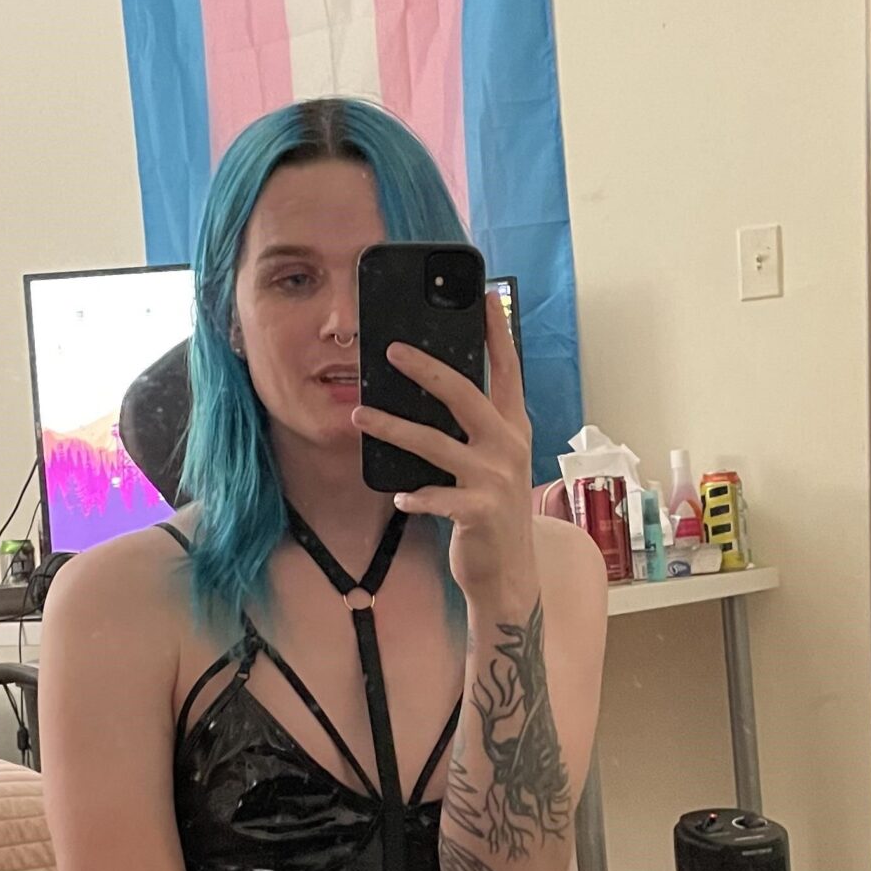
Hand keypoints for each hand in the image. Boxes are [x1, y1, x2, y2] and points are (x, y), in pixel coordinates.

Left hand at [352, 293, 535, 605]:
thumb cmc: (491, 510)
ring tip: (359, 416)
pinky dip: (416, 495)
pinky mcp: (480, 512)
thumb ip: (474, 428)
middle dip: (427, 369)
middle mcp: (508, 446)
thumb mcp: (492, 462)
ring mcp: (495, 479)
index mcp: (512, 428)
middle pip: (465, 396)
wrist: (508, 573)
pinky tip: (398, 494)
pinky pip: (437, 497)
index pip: (507, 371)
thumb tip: (431, 389)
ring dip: (393, 428)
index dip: (497, 334)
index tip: (485, 297)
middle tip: (391, 350)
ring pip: (436, 444)